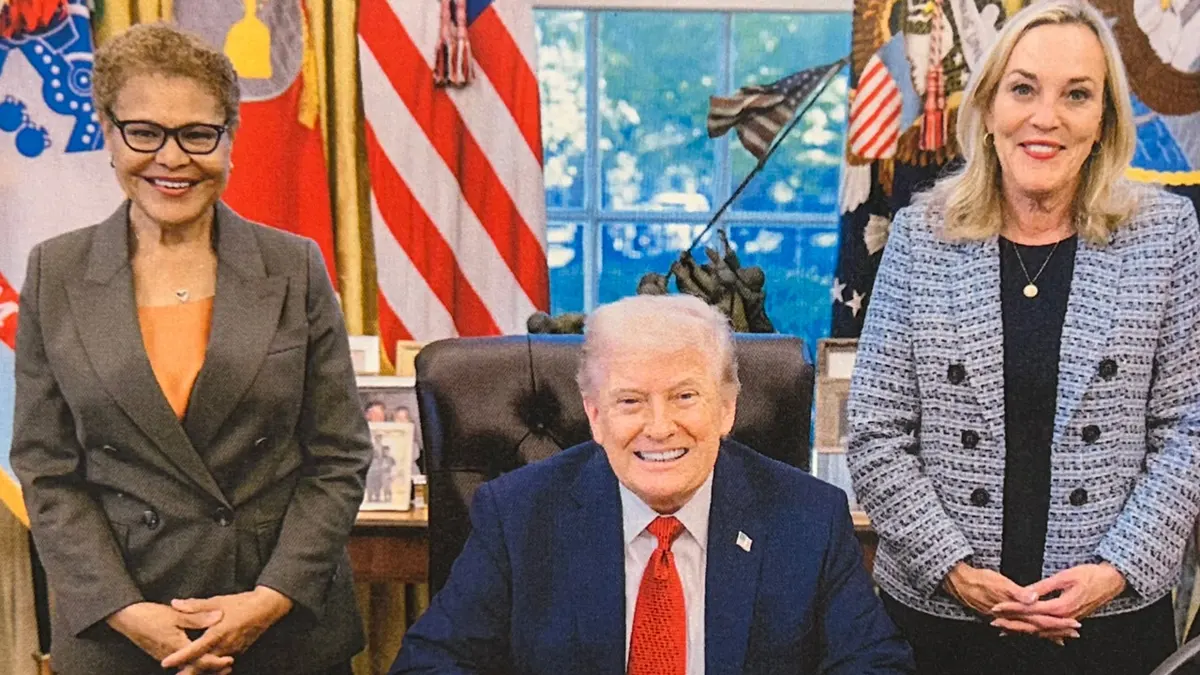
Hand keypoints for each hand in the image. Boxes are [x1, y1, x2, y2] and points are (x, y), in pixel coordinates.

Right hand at [106, 602, 233, 673]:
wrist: (126, 618)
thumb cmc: (149, 615)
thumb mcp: (175, 614)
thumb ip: (198, 617)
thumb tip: (219, 616)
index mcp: (177, 647)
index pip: (200, 661)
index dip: (216, 662)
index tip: (230, 661)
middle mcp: (171, 656)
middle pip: (195, 667)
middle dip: (212, 668)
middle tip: (229, 666)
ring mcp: (165, 656)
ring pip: (187, 666)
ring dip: (203, 665)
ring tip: (220, 664)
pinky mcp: (162, 653)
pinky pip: (180, 663)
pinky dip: (192, 662)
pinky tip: (200, 656)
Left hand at [161, 586, 293, 668]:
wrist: (267, 608)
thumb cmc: (243, 603)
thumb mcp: (218, 601)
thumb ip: (195, 605)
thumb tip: (175, 603)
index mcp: (218, 632)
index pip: (195, 649)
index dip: (179, 657)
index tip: (165, 663)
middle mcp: (226, 645)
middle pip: (203, 665)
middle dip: (188, 673)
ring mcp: (233, 651)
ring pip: (213, 667)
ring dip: (199, 672)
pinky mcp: (238, 652)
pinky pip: (222, 664)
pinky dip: (212, 668)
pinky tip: (204, 670)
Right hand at [944, 563, 1081, 643]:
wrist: (960, 583)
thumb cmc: (979, 580)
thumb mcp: (999, 582)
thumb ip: (1017, 592)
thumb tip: (1033, 598)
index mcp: (1014, 610)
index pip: (1041, 619)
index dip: (1059, 622)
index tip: (1075, 624)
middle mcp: (1012, 619)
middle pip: (1039, 628)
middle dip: (1057, 631)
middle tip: (1075, 634)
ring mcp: (1007, 620)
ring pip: (1032, 630)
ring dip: (1047, 634)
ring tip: (1063, 638)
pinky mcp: (1003, 618)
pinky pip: (1022, 628)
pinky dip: (1033, 632)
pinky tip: (1037, 633)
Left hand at [991, 563, 1125, 638]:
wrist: (1112, 581)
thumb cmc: (1091, 575)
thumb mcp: (1065, 576)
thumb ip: (1043, 587)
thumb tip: (1026, 594)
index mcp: (1061, 607)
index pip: (1030, 610)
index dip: (1011, 608)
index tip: (996, 607)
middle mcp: (1064, 618)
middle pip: (1033, 625)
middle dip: (1012, 624)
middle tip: (994, 623)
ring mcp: (1068, 620)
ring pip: (1041, 630)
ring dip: (1022, 631)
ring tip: (1004, 630)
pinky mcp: (1070, 619)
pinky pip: (1051, 630)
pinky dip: (1037, 632)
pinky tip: (1028, 633)